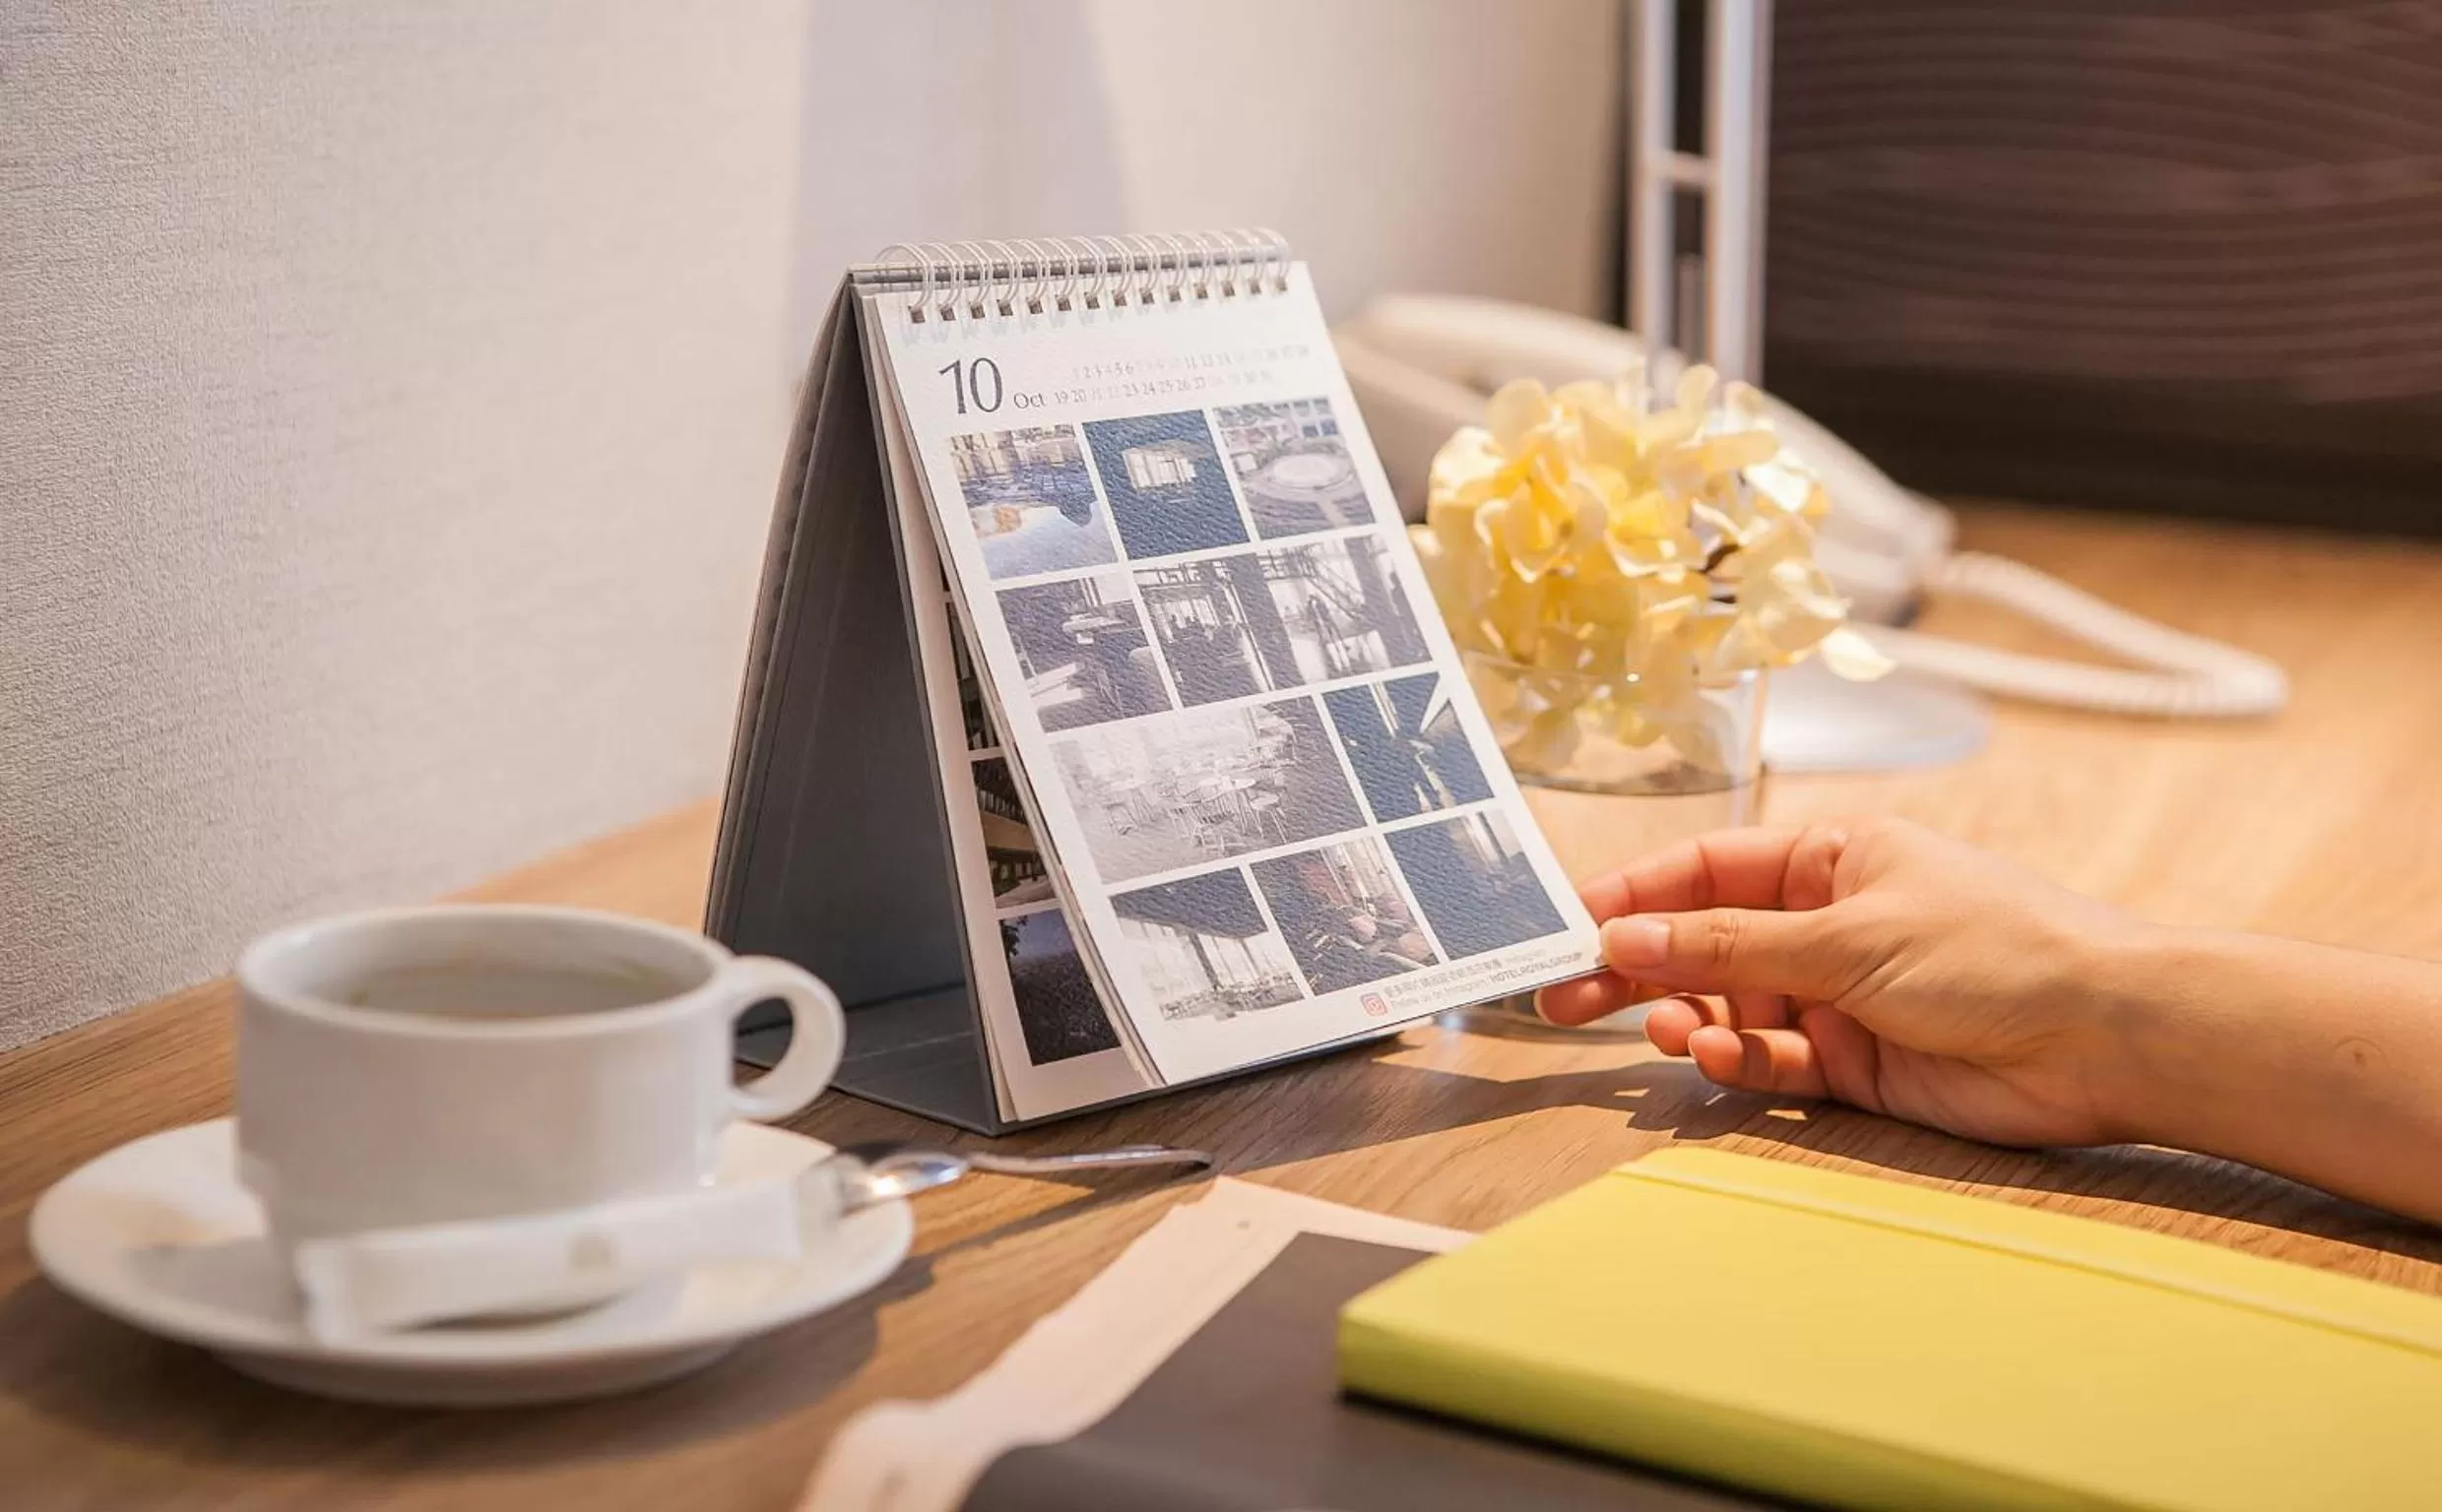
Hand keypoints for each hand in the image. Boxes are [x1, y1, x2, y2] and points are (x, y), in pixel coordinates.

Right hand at [1535, 818, 2152, 1147]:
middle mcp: (1824, 924)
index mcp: (1828, 860)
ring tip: (1663, 1028)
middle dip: (1634, 967)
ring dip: (1685, 1016)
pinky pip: (1769, 1060)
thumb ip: (1730, 944)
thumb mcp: (1847, 934)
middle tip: (1562, 997)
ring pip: (1727, 1005)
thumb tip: (1626, 934)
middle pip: (1701, 942)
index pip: (1705, 869)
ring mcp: (1836, 996)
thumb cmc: (1994, 950)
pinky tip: (1717, 1054)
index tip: (1567, 922)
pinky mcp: (1852, 1065)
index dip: (1633, 893)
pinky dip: (1737, 1059)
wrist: (2102, 1037)